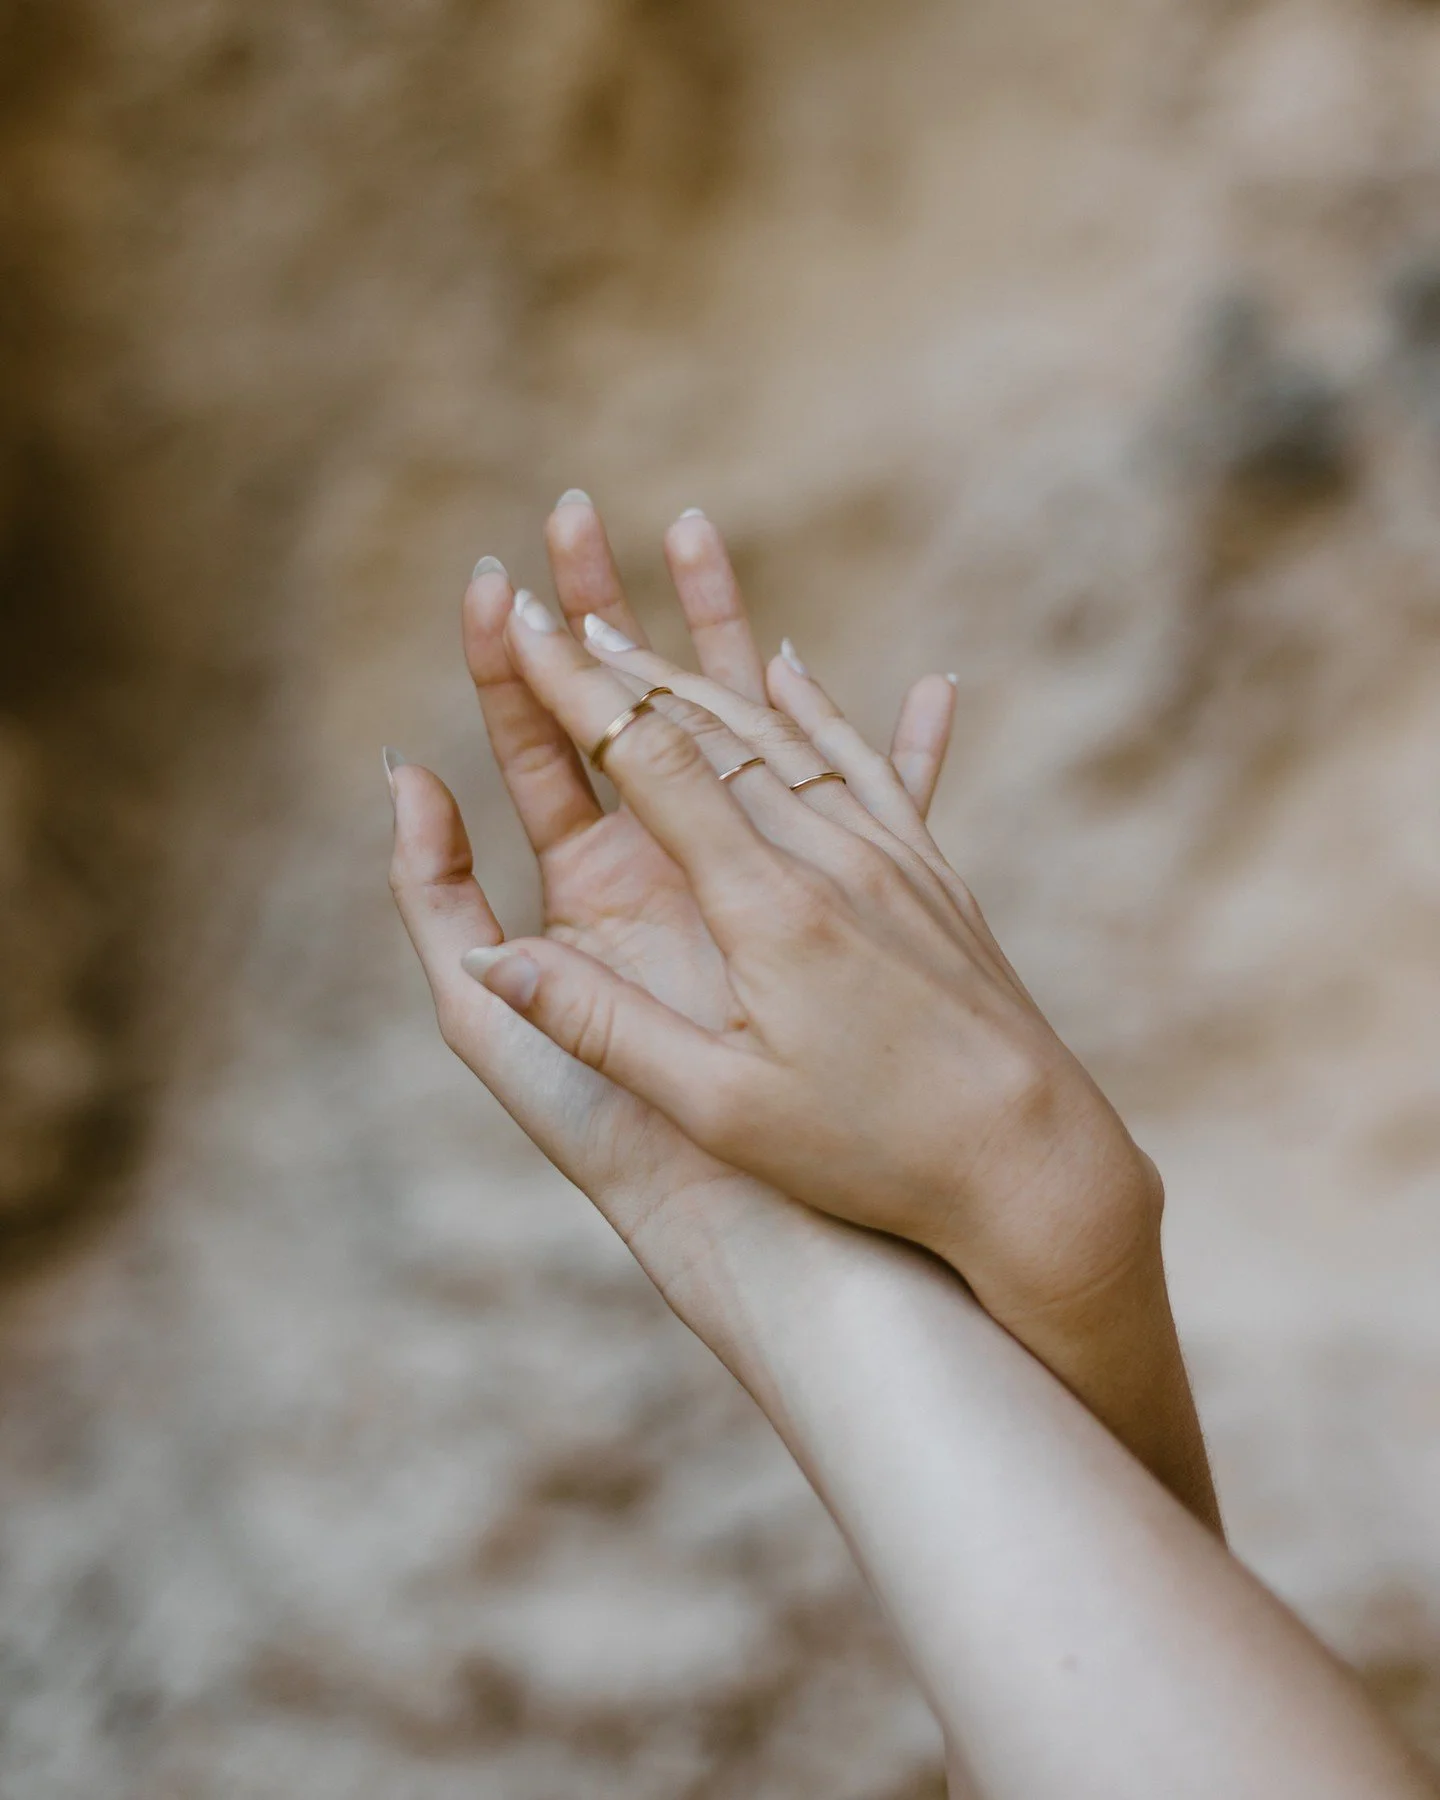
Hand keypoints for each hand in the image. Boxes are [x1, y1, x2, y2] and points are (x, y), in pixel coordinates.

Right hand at [462, 554, 1219, 1527]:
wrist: (1038, 1161)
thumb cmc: (874, 1153)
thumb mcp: (723, 1108)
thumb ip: (601, 1027)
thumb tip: (490, 958)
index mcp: (768, 904)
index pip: (648, 761)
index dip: (572, 687)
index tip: (515, 620)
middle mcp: (831, 855)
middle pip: (710, 726)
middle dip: (621, 662)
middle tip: (556, 601)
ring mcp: (890, 857)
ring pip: (781, 732)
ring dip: (702, 670)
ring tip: (643, 627)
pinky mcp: (932, 875)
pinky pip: (861, 762)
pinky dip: (814, 706)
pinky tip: (792, 667)